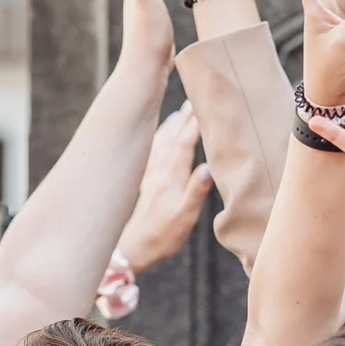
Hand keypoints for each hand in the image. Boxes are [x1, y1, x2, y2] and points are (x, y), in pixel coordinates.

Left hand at [114, 103, 214, 272]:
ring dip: (173, 123)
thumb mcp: (185, 217)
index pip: (184, 143)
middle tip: (197, 97)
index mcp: (170, 176)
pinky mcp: (146, 179)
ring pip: (162, 140)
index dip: (195, 124)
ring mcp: (150, 173)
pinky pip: (154, 149)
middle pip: (173, 136)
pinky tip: (164, 132)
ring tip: (183, 109)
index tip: (206, 105)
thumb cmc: (163, 235)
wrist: (135, 248)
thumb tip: (209, 167)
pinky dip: (161, 136)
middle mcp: (158, 169)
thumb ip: (196, 191)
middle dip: (185, 117)